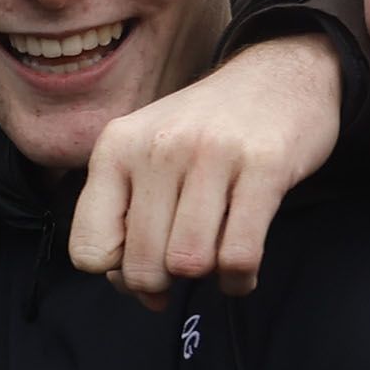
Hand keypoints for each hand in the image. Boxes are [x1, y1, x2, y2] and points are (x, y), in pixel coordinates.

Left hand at [69, 30, 340, 305]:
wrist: (280, 75)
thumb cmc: (206, 132)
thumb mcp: (146, 155)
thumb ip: (128, 220)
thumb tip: (140, 294)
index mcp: (116, 147)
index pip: (89, 251)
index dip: (117, 273)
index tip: (145, 259)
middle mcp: (157, 147)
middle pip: (141, 265)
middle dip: (163, 283)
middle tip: (184, 266)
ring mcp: (210, 154)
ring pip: (189, 264)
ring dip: (205, 278)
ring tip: (215, 261)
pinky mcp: (264, 165)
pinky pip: (239, 255)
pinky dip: (240, 279)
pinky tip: (242, 270)